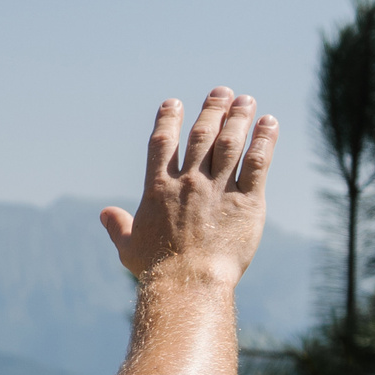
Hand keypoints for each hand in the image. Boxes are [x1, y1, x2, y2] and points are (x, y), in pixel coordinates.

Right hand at [100, 88, 275, 286]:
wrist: (188, 282)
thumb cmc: (156, 268)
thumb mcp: (129, 247)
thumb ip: (118, 226)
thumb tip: (104, 213)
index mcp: (159, 189)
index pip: (162, 144)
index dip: (168, 120)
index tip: (175, 102)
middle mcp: (189, 182)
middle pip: (202, 135)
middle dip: (212, 109)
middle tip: (222, 92)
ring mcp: (218, 189)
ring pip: (230, 143)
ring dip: (238, 117)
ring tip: (246, 101)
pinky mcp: (247, 201)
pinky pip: (257, 163)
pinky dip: (265, 140)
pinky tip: (269, 123)